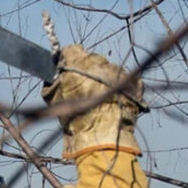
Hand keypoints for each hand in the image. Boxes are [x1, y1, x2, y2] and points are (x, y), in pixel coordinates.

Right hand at [41, 44, 144, 158]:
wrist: (103, 137)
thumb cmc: (76, 120)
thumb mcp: (53, 100)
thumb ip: (53, 80)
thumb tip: (54, 72)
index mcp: (78, 64)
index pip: (72, 50)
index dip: (69, 60)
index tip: (68, 71)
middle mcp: (100, 63)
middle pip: (91, 60)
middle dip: (87, 71)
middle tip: (85, 90)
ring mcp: (119, 71)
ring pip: (109, 70)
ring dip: (104, 80)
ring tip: (101, 100)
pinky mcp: (135, 82)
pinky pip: (124, 80)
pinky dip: (120, 88)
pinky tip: (114, 103)